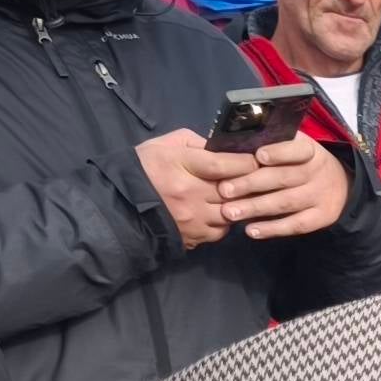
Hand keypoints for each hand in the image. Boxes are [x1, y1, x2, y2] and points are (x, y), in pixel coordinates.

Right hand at [134, 128, 260, 247]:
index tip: (256, 161)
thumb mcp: (166, 144)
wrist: (122, 203)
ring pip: (231, 214)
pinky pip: (220, 231)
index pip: (222, 165)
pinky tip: (223, 213)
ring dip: (239, 207)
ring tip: (241, 198)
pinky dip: (226, 222)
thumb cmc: (146, 167)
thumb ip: (197, 143)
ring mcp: (192, 218)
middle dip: (248, 185)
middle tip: (258, 179)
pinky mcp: (193, 236)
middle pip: (232, 191)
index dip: (244, 163)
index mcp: (180, 165)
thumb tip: (223, 148)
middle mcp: (189, 194)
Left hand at [220, 136, 348, 239]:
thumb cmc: (302, 161)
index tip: (257, 156)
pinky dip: (272, 229)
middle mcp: (318, 172)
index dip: (278, 153)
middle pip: (283, 178)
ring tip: (230, 213)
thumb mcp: (294, 146)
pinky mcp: (322, 217)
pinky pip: (295, 225)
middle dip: (251, 184)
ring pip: (286, 202)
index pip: (295, 150)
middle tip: (224, 190)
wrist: (340, 183)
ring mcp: (321, 196)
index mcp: (310, 150)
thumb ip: (272, 145)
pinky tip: (251, 231)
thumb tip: (235, 149)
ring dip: (255, 208)